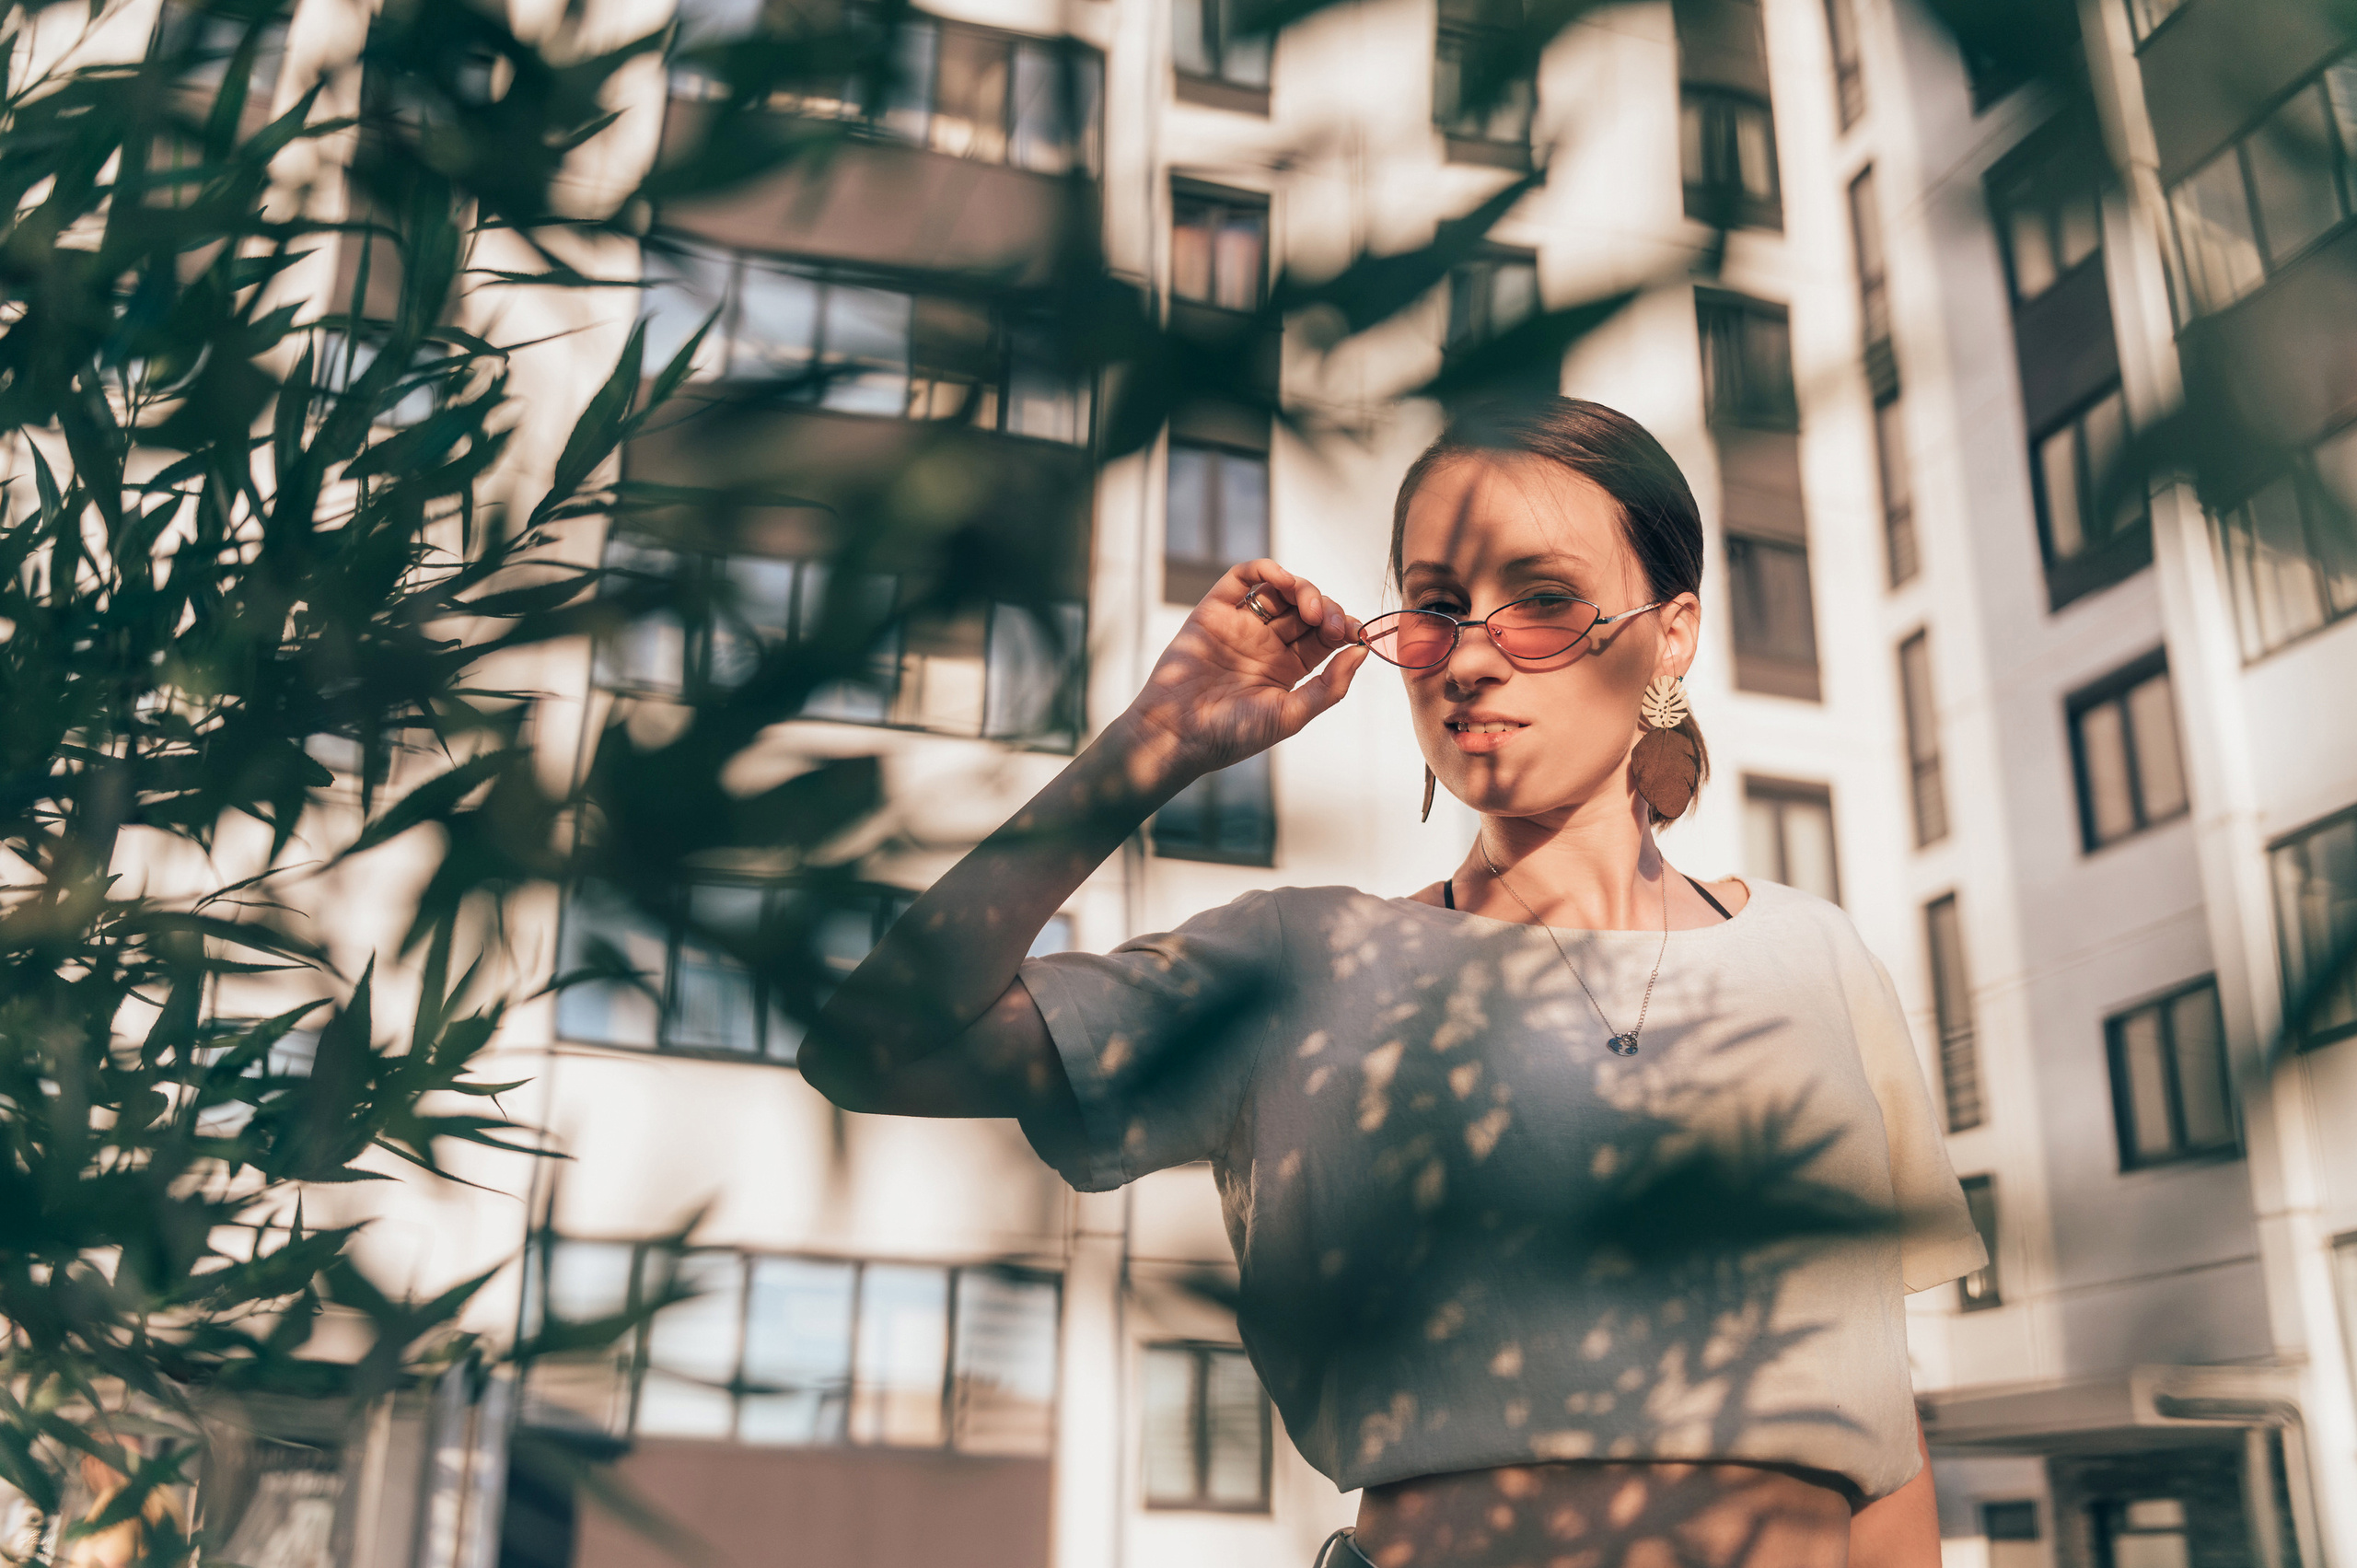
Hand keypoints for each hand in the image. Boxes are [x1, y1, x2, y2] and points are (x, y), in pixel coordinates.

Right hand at [1116, 560, 1368, 787]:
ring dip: (1302, 588)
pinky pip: (1242, 579)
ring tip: (1309, 608)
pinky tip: (1282, 579)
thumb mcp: (1291, 715)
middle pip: (1307, 609)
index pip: (1325, 636)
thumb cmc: (1231, 734)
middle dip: (1326, 610)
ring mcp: (1241, 625)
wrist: (1177, 735)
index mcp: (1288, 669)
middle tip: (1329, 625)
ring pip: (1281, 590)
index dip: (1344, 627)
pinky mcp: (1214, 612)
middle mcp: (1266, 644)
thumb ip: (1330, 686)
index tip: (1354, 633)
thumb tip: (1363, 650)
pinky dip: (1265, 570)